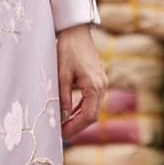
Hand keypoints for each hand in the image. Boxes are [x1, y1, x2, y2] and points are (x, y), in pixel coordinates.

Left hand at [57, 24, 105, 142]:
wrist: (75, 30)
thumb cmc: (67, 50)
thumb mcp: (61, 75)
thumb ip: (64, 98)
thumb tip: (62, 118)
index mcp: (95, 86)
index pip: (89, 116)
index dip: (75, 128)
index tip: (61, 135)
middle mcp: (102, 86)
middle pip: (93, 115)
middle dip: (77, 126)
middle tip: (61, 133)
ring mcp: (102, 82)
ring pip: (93, 108)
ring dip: (80, 118)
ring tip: (64, 125)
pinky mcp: (98, 79)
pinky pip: (92, 99)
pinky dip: (82, 108)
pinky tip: (71, 112)